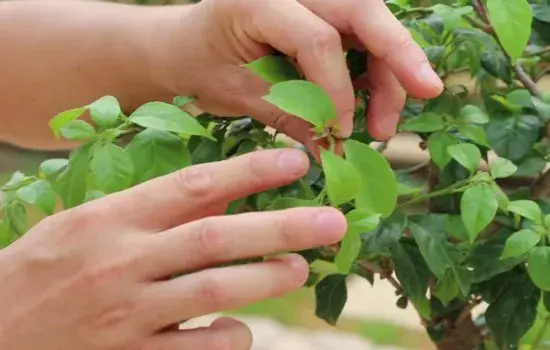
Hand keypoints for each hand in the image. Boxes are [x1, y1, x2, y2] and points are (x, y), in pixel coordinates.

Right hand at [0, 148, 345, 349]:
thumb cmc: (41, 270)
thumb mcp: (88, 225)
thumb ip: (153, 210)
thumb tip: (222, 191)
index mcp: (111, 221)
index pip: (193, 187)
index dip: (250, 173)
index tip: (295, 163)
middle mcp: (123, 264)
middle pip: (217, 239)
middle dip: (281, 229)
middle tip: (331, 222)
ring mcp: (128, 316)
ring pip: (215, 293)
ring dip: (266, 280)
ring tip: (300, 268)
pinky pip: (197, 349)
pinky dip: (231, 337)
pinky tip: (242, 329)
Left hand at [170, 0, 443, 148]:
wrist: (186, 45)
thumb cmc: (202, 66)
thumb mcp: (239, 93)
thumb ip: (290, 115)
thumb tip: (336, 150)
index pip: (317, 39)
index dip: (336, 91)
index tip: (342, 135)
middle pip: (361, 10)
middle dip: (399, 54)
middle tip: (429, 91)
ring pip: (369, 20)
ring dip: (389, 69)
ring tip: (384, 122)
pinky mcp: (320, 7)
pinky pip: (359, 31)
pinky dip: (373, 66)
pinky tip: (373, 101)